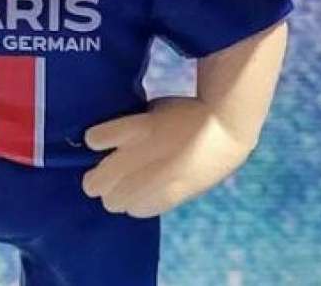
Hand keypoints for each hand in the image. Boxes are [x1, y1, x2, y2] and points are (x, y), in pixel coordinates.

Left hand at [81, 96, 253, 217]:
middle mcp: (143, 154)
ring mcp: (156, 180)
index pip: (95, 140)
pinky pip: (138, 210)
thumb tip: (107, 144)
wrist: (225, 131)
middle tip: (107, 172)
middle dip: (97, 178)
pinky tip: (143, 194)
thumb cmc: (186, 114)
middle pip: (96, 183)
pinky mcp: (170, 197)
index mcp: (138, 127)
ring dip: (116, 193)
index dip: (95, 140)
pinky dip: (136, 204)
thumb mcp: (152, 110)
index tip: (99, 140)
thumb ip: (129, 127)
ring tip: (127, 185)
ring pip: (114, 202)